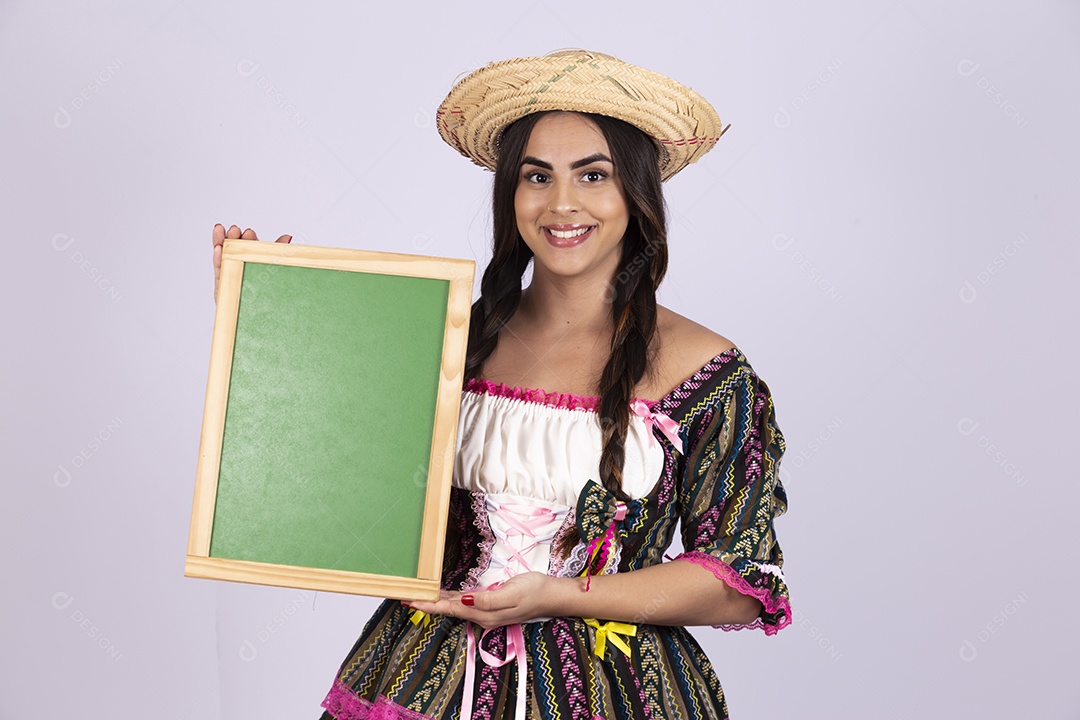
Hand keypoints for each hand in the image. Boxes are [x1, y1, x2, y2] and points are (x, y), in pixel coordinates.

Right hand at [212, 223, 291, 302]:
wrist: (264, 331)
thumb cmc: (269, 301)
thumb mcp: (275, 274)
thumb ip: (277, 254)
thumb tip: (289, 236)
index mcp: (250, 270)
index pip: (246, 252)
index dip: (245, 241)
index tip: (248, 231)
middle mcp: (238, 276)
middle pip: (232, 254)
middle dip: (232, 240)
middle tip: (235, 229)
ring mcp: (230, 285)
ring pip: (223, 262)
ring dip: (222, 245)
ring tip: (222, 231)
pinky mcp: (224, 295)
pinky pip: (222, 277)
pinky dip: (219, 262)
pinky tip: (218, 250)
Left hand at [408, 572, 554, 628]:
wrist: (551, 595)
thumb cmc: (534, 591)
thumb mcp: (512, 593)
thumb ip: (487, 600)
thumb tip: (463, 601)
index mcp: (485, 614)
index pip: (451, 610)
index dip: (430, 606)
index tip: (410, 602)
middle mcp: (481, 616)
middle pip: (449, 609)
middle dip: (428, 604)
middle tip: (405, 596)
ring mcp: (485, 611)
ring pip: (455, 606)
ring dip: (437, 601)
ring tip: (417, 595)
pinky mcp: (490, 604)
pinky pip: (465, 602)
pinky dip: (451, 598)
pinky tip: (442, 594)